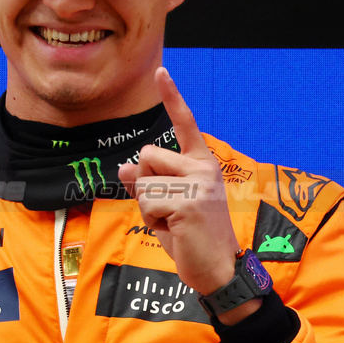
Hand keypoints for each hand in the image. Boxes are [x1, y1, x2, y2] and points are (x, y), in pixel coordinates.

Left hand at [118, 67, 239, 296]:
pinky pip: (147, 202)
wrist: (219, 271)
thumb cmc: (193, 239)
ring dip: (148, 208)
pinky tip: (175, 231)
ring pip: (143, 181)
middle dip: (146, 183)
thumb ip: (148, 183)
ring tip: (173, 224)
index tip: (160, 71)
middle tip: (170, 211)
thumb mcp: (166, 206)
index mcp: (202, 163)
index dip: (172, 96)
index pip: (185, 124)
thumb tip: (125, 166)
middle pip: (147, 155)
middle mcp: (203, 167)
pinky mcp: (188, 202)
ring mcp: (197, 184)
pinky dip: (152, 221)